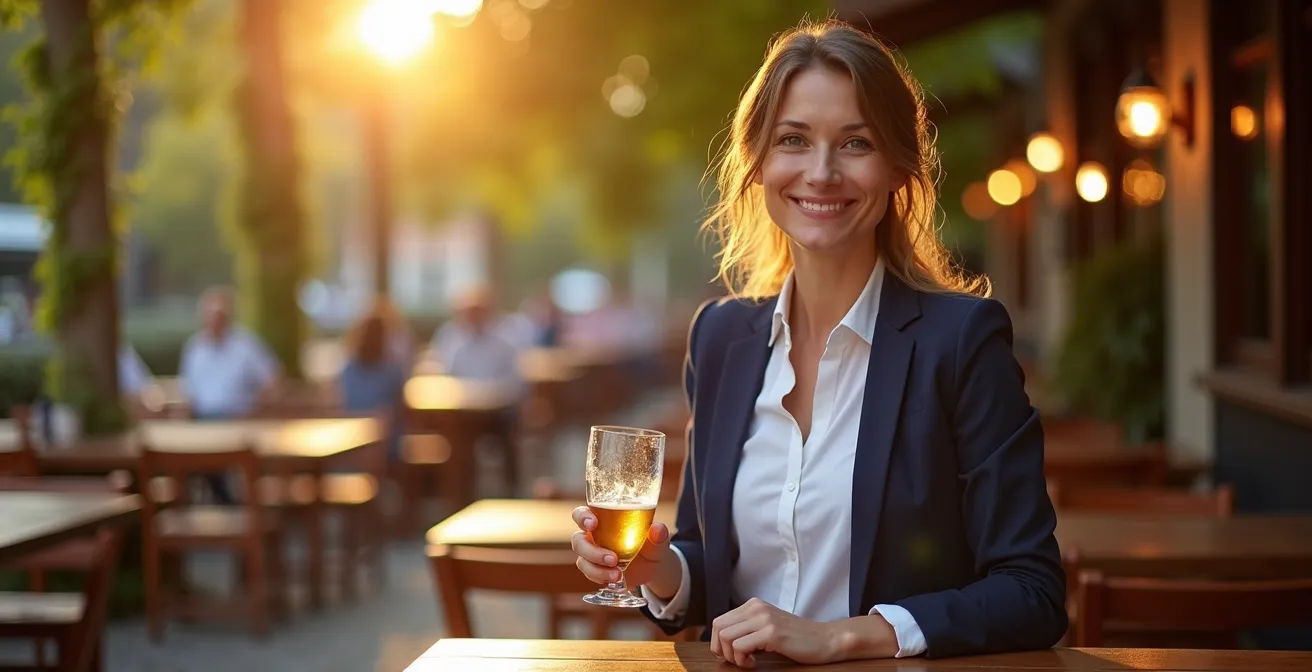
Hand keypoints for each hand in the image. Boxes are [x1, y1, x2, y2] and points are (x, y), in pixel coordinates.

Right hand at [570, 506, 675, 591]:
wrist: (652, 566)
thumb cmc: (651, 544)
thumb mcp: (657, 540)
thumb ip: (658, 534)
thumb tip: (658, 529)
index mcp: (602, 519)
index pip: (581, 514)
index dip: (582, 517)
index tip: (593, 524)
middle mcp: (592, 536)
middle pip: (578, 541)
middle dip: (591, 551)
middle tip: (613, 559)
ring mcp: (591, 554)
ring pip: (582, 561)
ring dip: (597, 569)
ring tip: (618, 574)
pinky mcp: (595, 570)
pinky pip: (590, 574)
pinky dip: (601, 578)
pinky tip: (615, 579)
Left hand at [710, 598, 841, 667]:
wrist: (825, 639)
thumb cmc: (796, 638)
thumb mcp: (767, 626)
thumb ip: (747, 628)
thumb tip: (721, 642)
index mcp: (753, 605)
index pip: (719, 622)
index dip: (719, 643)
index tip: (732, 655)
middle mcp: (756, 608)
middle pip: (718, 628)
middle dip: (722, 650)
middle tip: (738, 660)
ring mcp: (764, 619)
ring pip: (726, 637)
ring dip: (733, 656)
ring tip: (748, 661)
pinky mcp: (772, 633)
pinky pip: (741, 646)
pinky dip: (742, 659)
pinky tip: (755, 662)